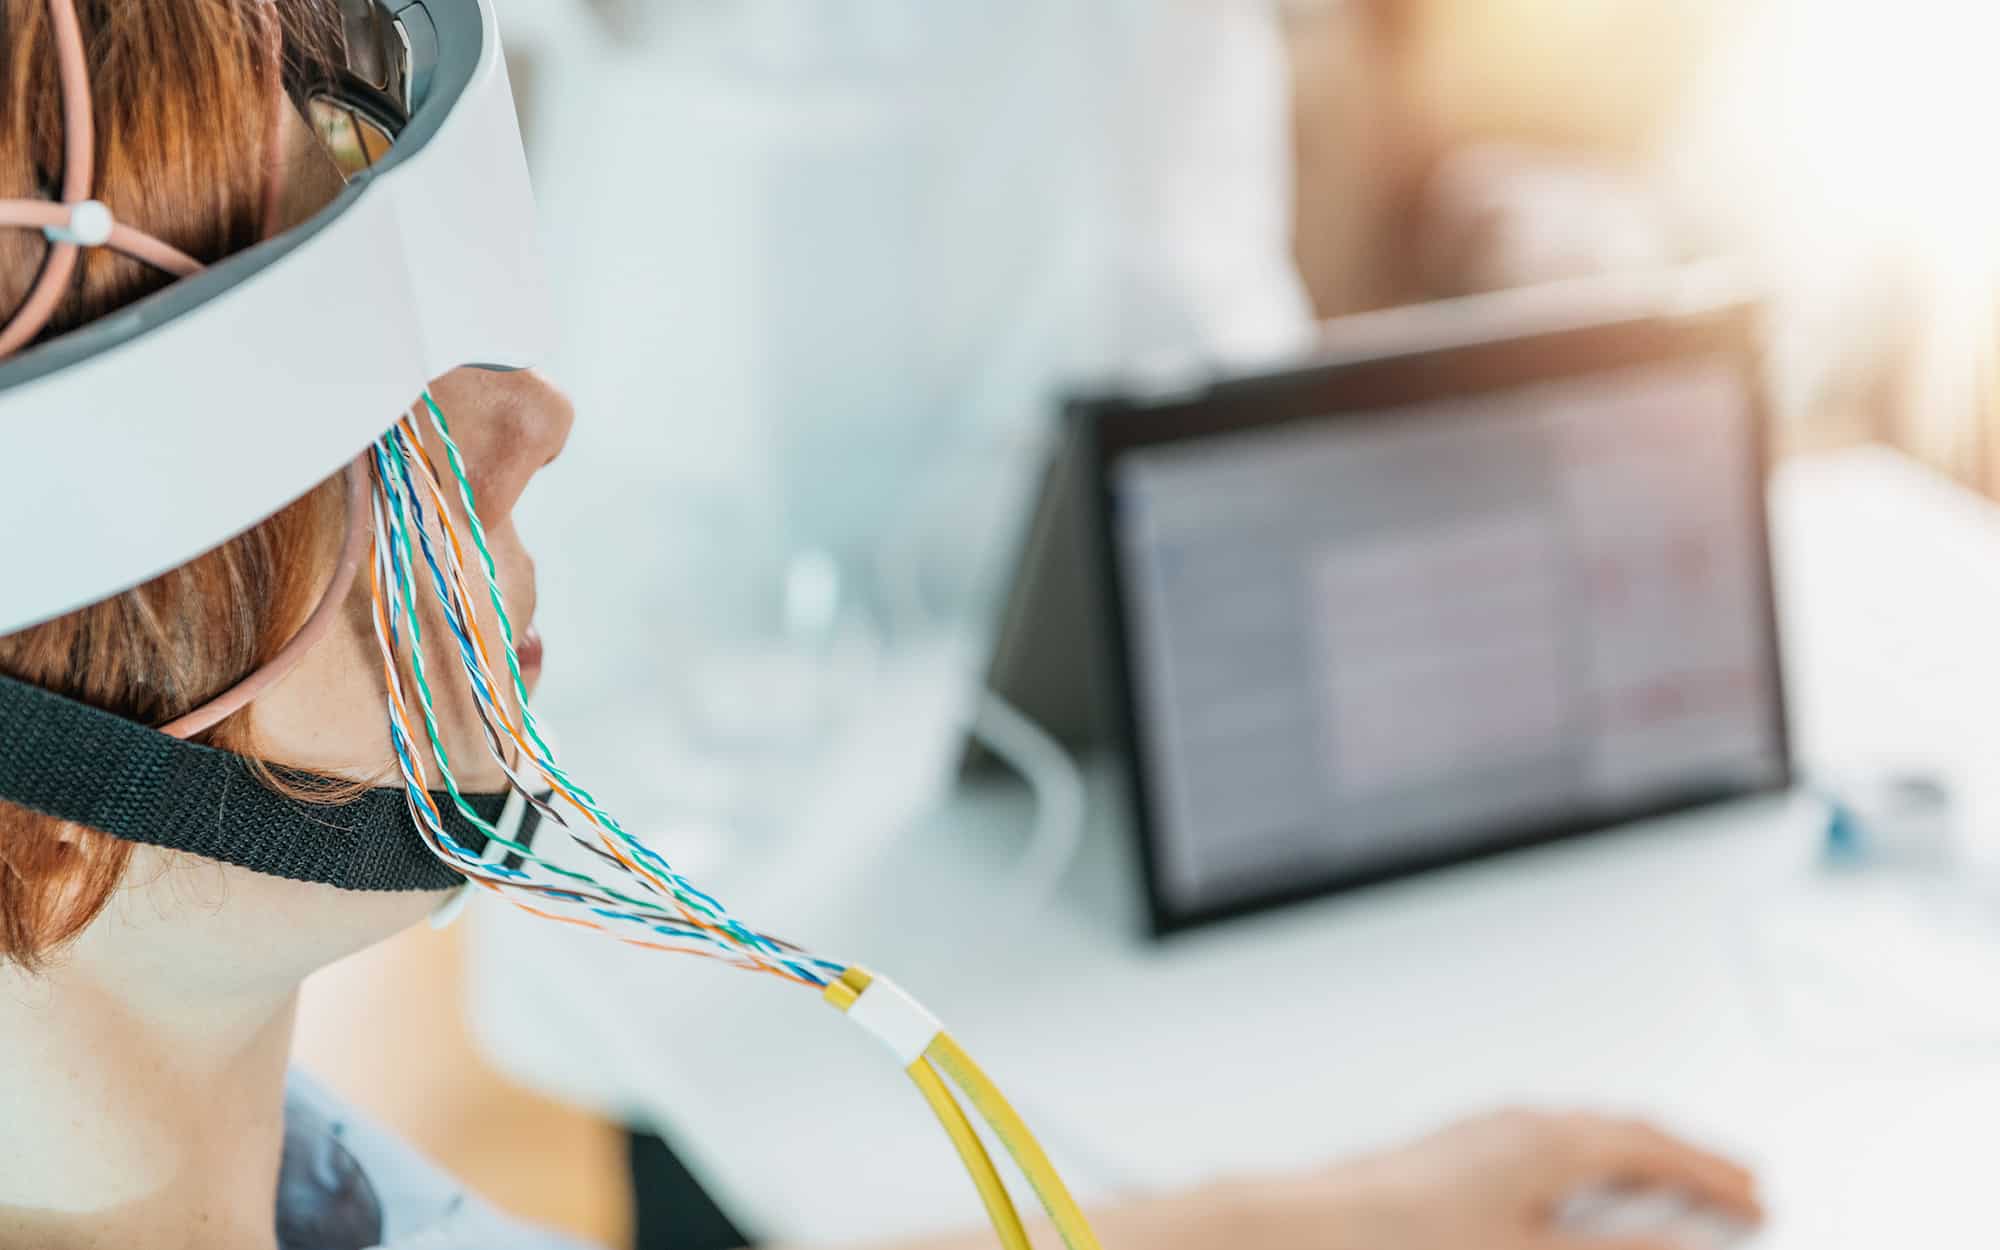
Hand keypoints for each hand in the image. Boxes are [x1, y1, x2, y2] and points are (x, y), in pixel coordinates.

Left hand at [1225, 1110, 1763, 1249]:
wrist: (1308, 1229)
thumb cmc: (1403, 1239)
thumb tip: (1685, 1245)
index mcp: (1548, 1140)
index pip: (1655, 1146)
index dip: (1713, 1174)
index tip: (1755, 1197)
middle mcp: (1517, 1124)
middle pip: (1623, 1133)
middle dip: (1683, 1160)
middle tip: (1732, 1186)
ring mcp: (1483, 1135)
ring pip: (1583, 1139)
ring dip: (1636, 1161)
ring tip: (1672, 1190)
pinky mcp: (1455, 1155)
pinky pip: (1545, 1149)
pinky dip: (1587, 1168)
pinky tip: (1580, 1196)